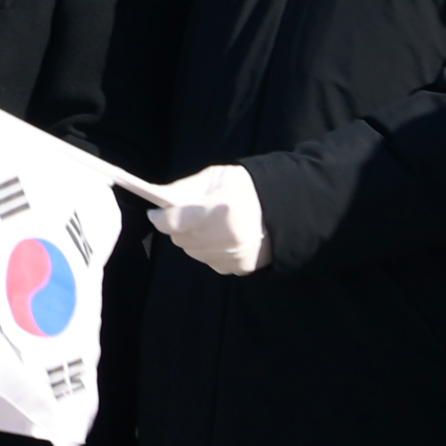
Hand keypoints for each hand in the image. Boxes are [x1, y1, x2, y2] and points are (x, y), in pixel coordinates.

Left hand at [150, 163, 268, 276]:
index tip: (156, 212)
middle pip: (180, 238)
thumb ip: (183, 188)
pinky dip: (211, 250)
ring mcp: (234, 256)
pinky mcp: (241, 268)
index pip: (171, 222)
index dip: (160, 217)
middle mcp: (226, 237)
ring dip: (194, 239)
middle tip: (189, 215)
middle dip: (178, 226)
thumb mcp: (215, 177)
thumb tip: (156, 201)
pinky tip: (225, 237)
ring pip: (193, 252)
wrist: (289, 208)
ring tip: (212, 224)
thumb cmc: (248, 187)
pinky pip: (210, 261)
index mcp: (218, 209)